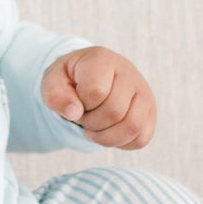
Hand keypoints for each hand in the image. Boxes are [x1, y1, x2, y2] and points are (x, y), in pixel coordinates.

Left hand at [40, 46, 156, 148]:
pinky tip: (107, 132)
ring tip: (94, 128)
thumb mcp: (52, 82)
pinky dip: (120, 143)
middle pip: (114, 112)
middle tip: (82, 117)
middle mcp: (129, 73)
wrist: (89, 79)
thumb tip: (74, 113)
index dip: (79, 105)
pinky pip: (141, 139)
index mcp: (102, 60)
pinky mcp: (150, 112)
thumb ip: (55, 94)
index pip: (95, 92)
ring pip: (133, 127)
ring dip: (106, 137)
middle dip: (91, 123)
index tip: (75, 101)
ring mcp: (144, 93)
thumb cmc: (70, 80)